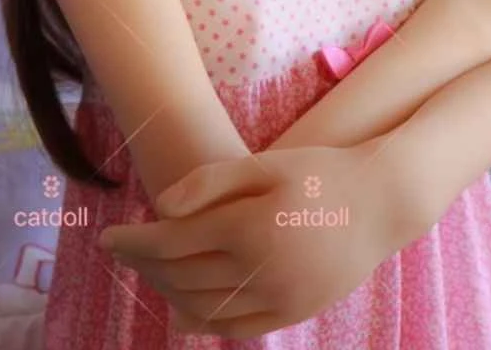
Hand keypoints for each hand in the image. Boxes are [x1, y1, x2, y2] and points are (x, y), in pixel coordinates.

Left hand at [98, 140, 404, 339]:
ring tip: (147, 274)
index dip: (134, 242)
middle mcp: (261, 271)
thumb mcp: (266, 163)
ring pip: (204, 308)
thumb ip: (211, 182)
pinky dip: (204, 322)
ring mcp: (280, 299)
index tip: (106, 238)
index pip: (172, 243)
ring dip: (167, 294)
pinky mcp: (295, 312)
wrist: (384, 201)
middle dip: (144, 266)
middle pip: (182, 276)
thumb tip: (160, 208)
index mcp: (249, 228)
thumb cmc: (321, 171)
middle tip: (120, 253)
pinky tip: (183, 313)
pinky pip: (238, 328)